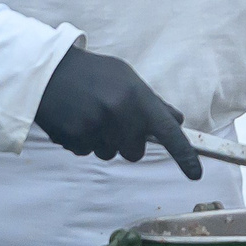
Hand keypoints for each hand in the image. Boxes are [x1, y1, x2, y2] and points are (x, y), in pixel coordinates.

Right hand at [34, 44, 201, 178]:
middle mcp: (120, 115)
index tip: (196, 174)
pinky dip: (82, 140)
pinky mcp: (72, 138)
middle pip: (135, 153)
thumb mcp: (129, 79)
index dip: (184, 156)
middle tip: (113, 119)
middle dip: (127, 142)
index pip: (169, 132)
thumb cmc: (95, 74)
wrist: (49, 71)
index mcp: (138, 98)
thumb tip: (177, 122)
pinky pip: (85, 152)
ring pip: (109, 154)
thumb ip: (153, 103)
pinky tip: (75, 118)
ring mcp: (95, 128)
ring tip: (90, 114)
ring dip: (103, 141)